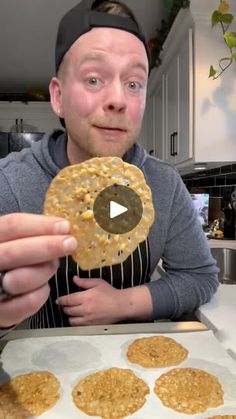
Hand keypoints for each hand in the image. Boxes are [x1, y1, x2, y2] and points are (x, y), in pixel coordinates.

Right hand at [0, 213, 76, 327]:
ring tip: (53, 265)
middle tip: (71, 243)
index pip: (11, 226)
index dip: (39, 225)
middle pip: (13, 253)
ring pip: (21, 280)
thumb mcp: (16, 241)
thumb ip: (32, 234)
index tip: (65, 226)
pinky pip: (29, 302)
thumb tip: (62, 228)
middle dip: (46, 247)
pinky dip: (42, 292)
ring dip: (45, 271)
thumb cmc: (12, 261)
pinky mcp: (1, 312)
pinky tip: (44, 285)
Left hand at [57, 277, 152, 325]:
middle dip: (65, 307)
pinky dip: (76, 322)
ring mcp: (88, 319)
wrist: (121, 305)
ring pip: (71, 320)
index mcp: (85, 297)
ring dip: (69, 315)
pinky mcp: (92, 325)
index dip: (61, 300)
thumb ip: (84, 282)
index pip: (68, 300)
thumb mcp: (98, 283)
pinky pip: (79, 326)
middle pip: (68, 310)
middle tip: (65, 305)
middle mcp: (85, 309)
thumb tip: (73, 278)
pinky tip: (78, 318)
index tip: (58, 300)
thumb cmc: (110, 292)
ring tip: (71, 312)